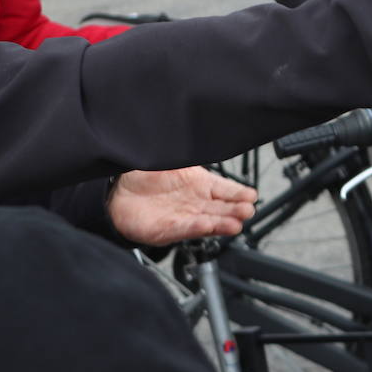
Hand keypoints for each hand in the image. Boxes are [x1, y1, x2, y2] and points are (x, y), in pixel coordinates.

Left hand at [108, 167, 256, 244]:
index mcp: (200, 183)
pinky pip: (186, 228)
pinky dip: (198, 228)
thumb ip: (187, 155)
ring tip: (236, 224)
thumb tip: (202, 143)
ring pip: (208, 221)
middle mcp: (196, 202)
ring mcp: (185, 216)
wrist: (119, 194)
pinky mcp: (169, 228)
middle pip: (221, 207)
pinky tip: (210, 226)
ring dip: (222, 223)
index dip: (239, 192)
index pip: (225, 188)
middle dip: (236, 209)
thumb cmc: (146, 176)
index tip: (252, 195)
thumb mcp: (171, 161)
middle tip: (248, 210)